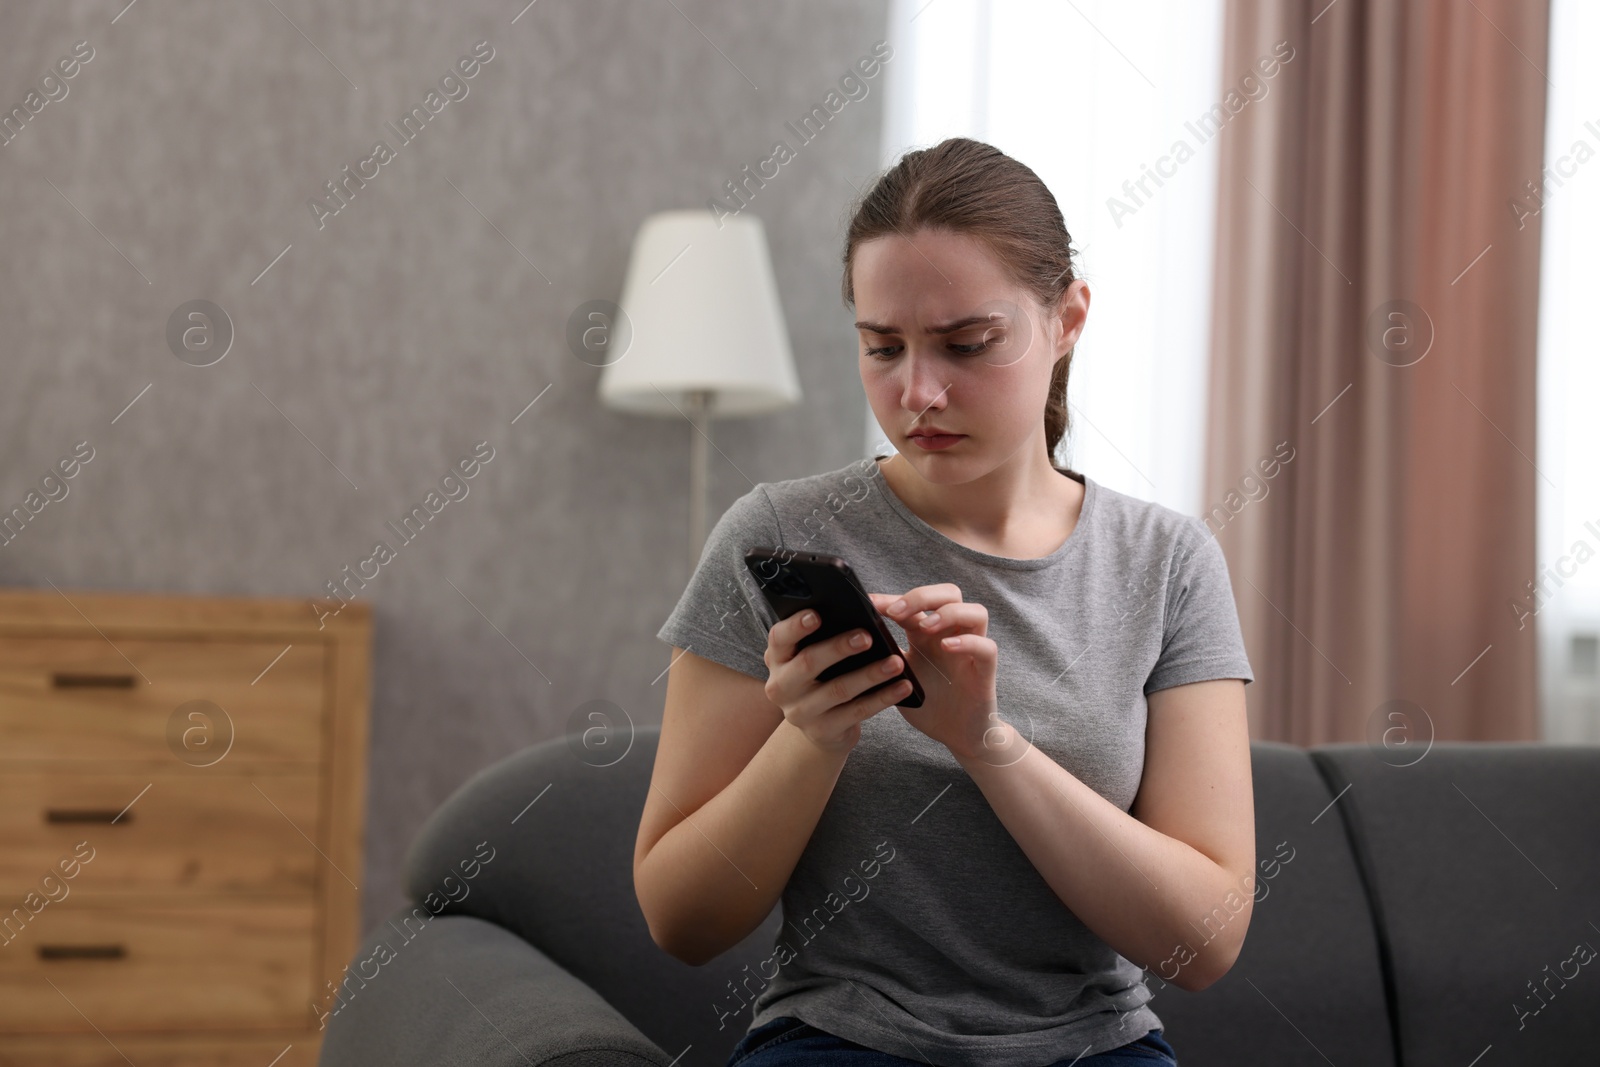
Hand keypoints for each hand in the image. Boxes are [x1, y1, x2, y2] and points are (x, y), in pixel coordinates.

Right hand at [762, 606, 912, 754]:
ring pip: (838, 690)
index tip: (817, 614)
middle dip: (839, 648)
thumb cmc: (820, 677)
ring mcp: (800, 712)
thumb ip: (820, 636)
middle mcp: (781, 686)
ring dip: (870, 674)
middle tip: (867, 636)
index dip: (796, 626)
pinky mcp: (823, 731)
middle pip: (808, 662)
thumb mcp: (810, 657)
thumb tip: (852, 611)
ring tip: (896, 662)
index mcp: (777, 659)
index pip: (779, 638)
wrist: (821, 727)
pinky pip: (857, 712)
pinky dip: (883, 698)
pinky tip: (903, 686)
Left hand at [868, 585, 1023, 764]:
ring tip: (924, 627)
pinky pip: (986, 646)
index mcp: (927, 634)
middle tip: (896, 612)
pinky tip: (947, 647)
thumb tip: (850, 642)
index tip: (869, 604)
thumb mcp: (896, 679)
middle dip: (922, 596)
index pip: (914, 603)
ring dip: (948, 613)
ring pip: (975, 611)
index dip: (892, 599)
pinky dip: (967, 642)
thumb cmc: (928, 704)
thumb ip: (882, 658)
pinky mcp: (985, 670)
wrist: (956, 735)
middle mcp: (951, 635)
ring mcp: (971, 650)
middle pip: (949, 594)